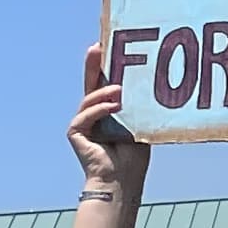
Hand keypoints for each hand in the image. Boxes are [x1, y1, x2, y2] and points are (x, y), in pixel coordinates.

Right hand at [69, 45, 149, 194]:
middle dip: (94, 64)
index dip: (107, 66)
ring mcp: (83, 122)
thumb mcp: (140, 126)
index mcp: (108, 112)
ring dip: (104, 93)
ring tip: (120, 89)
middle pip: (92, 84)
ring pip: (90, 98)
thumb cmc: (134, 159)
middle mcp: (93, 114)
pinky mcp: (75, 132)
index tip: (110, 45)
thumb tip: (152, 83)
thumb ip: (139, 108)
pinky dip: (100, 109)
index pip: (107, 84)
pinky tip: (113, 107)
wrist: (121, 182)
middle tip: (98, 45)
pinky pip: (86, 115)